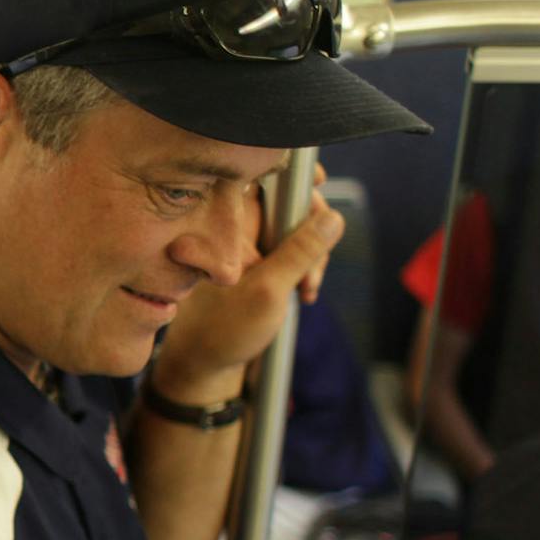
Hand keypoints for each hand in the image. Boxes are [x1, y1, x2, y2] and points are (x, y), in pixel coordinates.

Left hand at [158, 183, 344, 394]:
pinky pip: (292, 250)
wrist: (206, 364)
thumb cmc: (224, 329)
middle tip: (313, 270)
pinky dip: (304, 267)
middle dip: (312, 230)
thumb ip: (300, 251)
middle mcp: (234, 227)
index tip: (319, 179)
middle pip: (288, 201)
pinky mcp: (259, 260)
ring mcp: (248, 244)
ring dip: (312, 255)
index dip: (293, 174)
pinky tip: (303, 292)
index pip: (262, 178)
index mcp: (225, 223)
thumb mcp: (268, 290)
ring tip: (306, 288)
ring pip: (296, 228)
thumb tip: (333, 216)